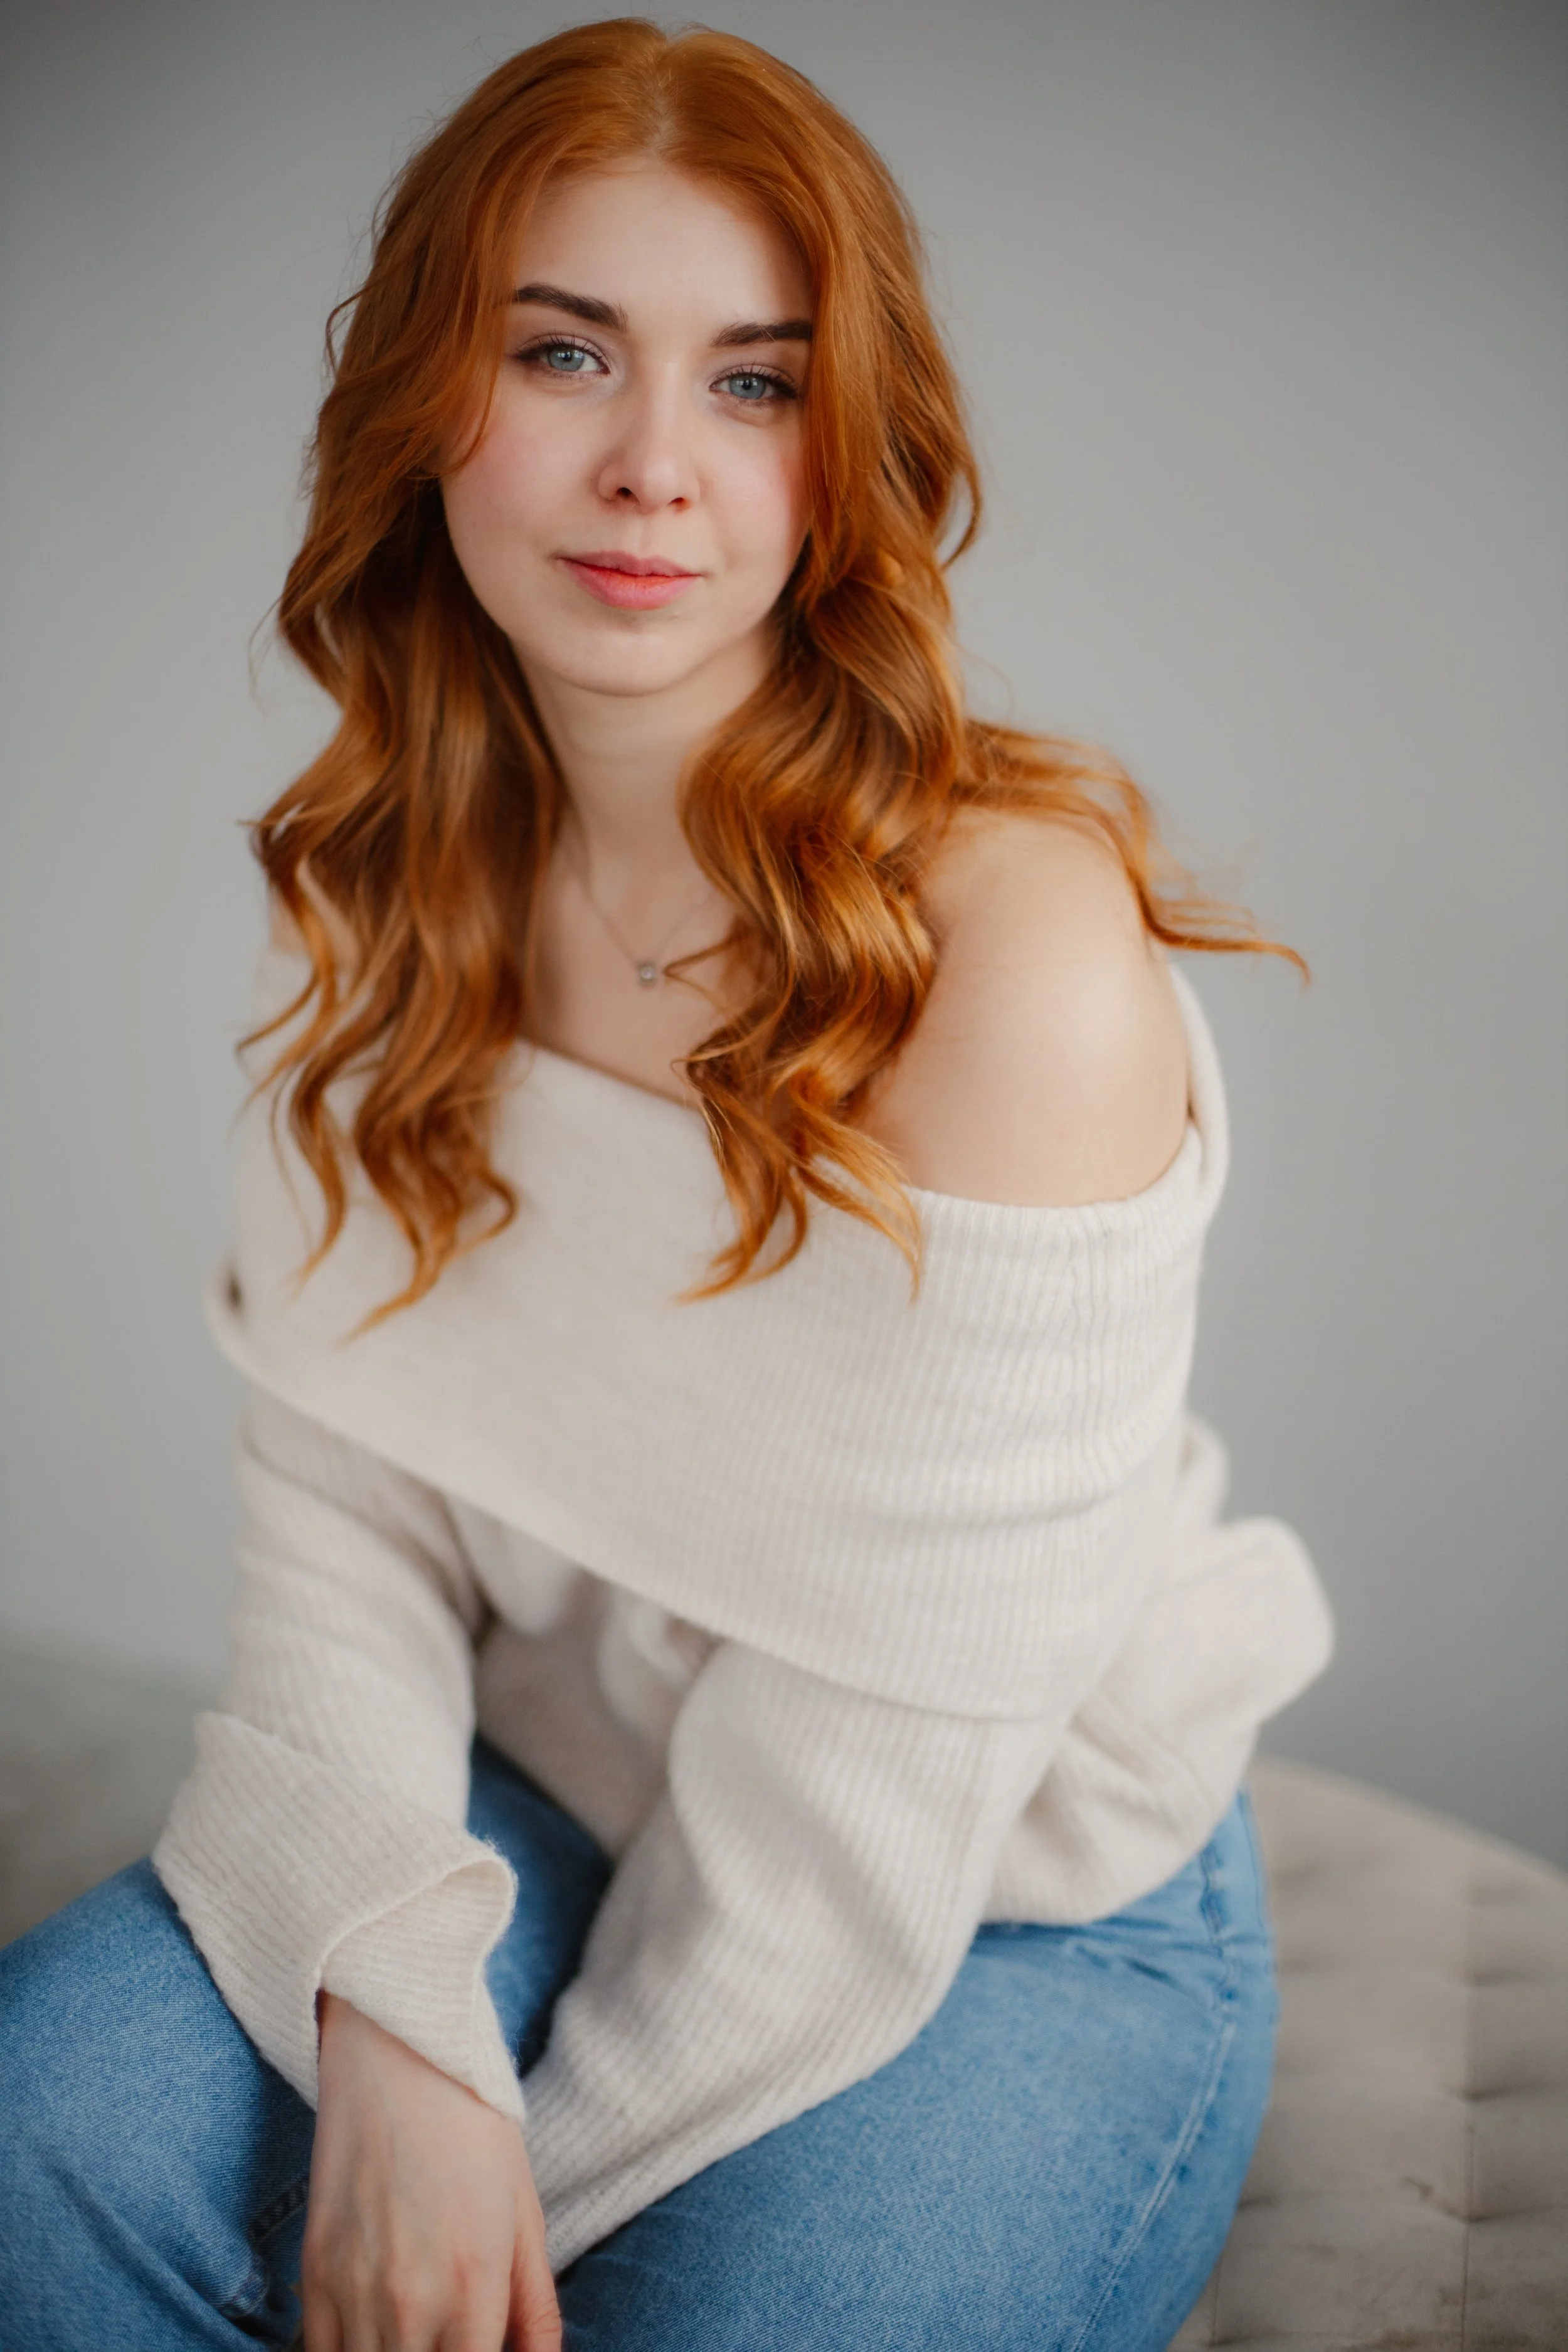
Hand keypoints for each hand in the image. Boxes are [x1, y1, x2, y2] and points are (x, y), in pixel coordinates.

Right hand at [301, 1992, 559, 2351]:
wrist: (400, 2058)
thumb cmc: (476, 2131)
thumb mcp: (526, 2217)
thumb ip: (536, 2311)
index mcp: (476, 2288)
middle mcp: (412, 2303)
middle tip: (449, 2341)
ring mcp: (355, 2292)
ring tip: (415, 2335)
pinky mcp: (314, 2274)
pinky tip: (374, 2336)